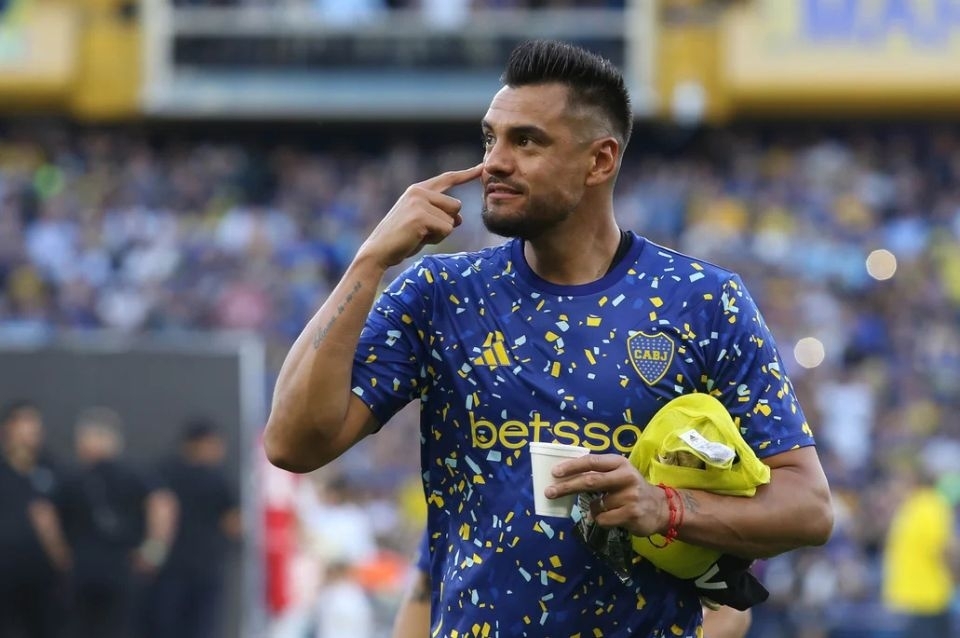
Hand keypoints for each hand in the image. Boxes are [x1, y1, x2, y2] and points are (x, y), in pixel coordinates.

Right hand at [358, 164, 482, 268]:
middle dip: (447, 222)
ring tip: (419, 235)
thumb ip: (441, 216)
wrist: (379, 251)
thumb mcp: (424, 224)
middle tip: (424, 231)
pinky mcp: (421, 217)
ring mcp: (419, 203)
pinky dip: (437, 239)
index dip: (466, 174)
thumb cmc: (401, 239)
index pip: (447, 179)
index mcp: (418, 190)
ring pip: (452, 220)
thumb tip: (460, 219)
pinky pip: (446, 230)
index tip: (482, 167)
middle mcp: (419, 192)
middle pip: (456, 206)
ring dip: (441, 233)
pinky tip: (418, 239)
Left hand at [545, 453, 667, 536]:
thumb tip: (565, 478)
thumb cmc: (631, 488)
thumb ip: (598, 473)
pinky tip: (614, 517)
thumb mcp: (618, 474)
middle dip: (566, 487)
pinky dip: (601, 520)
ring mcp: (630, 496)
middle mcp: (626, 476)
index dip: (572, 466)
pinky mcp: (632, 513)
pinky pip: (603, 519)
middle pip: (590, 481)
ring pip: (596, 505)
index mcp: (619, 462)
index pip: (592, 462)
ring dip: (593, 509)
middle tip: (549, 492)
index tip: (554, 472)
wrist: (659, 508)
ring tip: (607, 508)